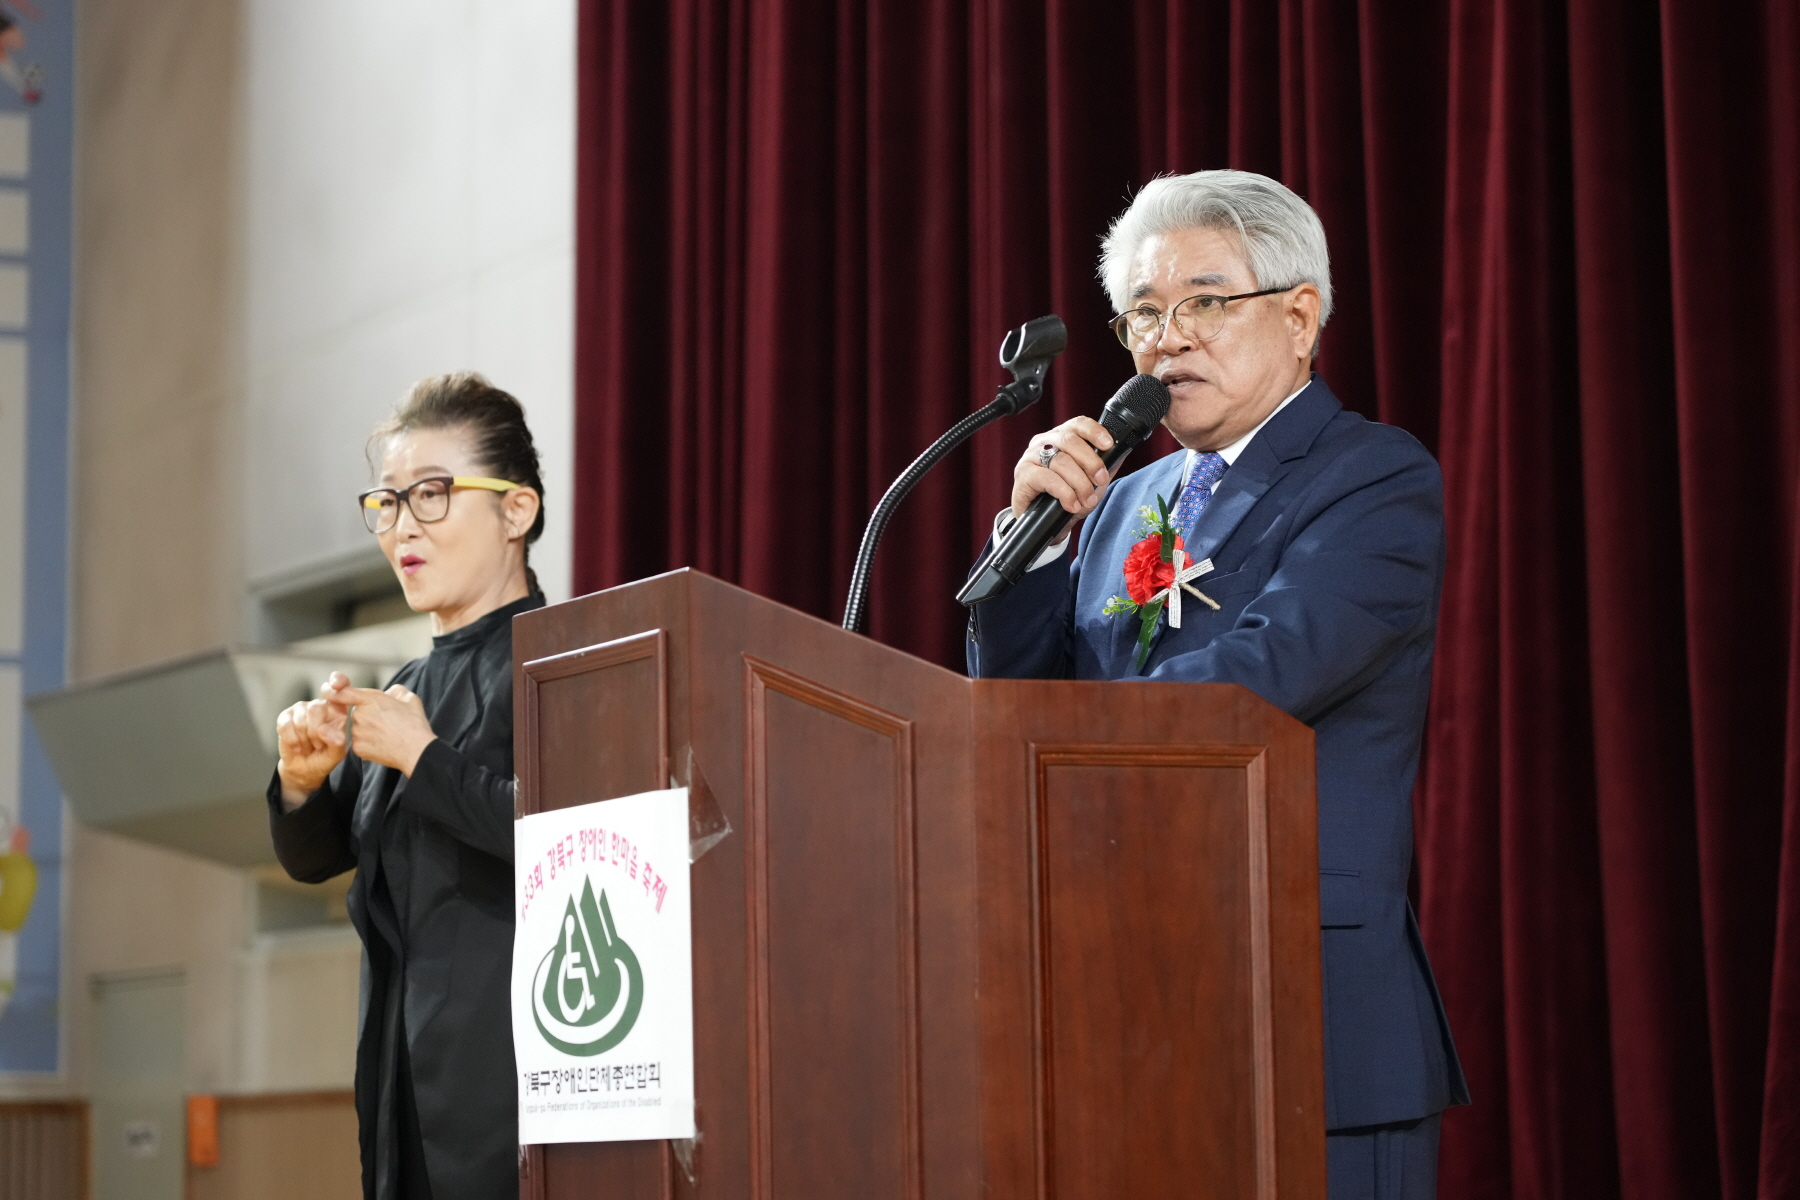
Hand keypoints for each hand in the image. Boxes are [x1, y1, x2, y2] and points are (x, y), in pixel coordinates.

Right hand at [276, 673, 353, 809]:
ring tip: (309, 746)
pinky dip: (292, 740)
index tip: (335, 684)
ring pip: (301, 718)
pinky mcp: (285, 716)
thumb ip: (337, 743)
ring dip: (305, 739)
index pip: (341, 687)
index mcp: (339, 709)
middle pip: (316, 708)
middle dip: (316, 732)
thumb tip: (325, 730)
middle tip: (319, 745)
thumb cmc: (325, 757)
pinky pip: (286, 725)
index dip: (338, 681)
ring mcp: (301, 708)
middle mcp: (321, 704)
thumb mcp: (337, 754)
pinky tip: (297, 747)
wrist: (306, 769)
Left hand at [340, 685, 437, 777]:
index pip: (343, 692)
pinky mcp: (358, 749)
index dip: (334, 691)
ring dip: (368, 730)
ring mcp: (357, 733)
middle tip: (387, 722)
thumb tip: (389, 693)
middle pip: (357, 712)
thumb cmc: (415, 724)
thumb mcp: (410, 698)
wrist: (417, 751)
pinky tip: (384, 744)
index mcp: (370, 699)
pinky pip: (359, 742)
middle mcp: (359, 715)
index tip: (327, 692)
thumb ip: (395, 691)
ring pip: (358, 728)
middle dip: (368, 715)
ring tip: (388, 735)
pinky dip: (369, 743)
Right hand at [1011, 417, 1115, 539]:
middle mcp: (1043, 442)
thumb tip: (1121, 451)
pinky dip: (1065, 493)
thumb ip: (1104, 464)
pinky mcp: (1023, 475)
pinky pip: (1048, 478)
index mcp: (1060, 437)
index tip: (1108, 444)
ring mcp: (1030, 457)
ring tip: (1086, 499)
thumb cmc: (1066, 498)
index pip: (1077, 424)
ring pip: (1060, 461)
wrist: (1046, 524)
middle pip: (1070, 441)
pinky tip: (1071, 504)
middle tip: (1100, 480)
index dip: (1094, 431)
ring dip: (1079, 483)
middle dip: (1091, 462)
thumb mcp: (1091, 480)